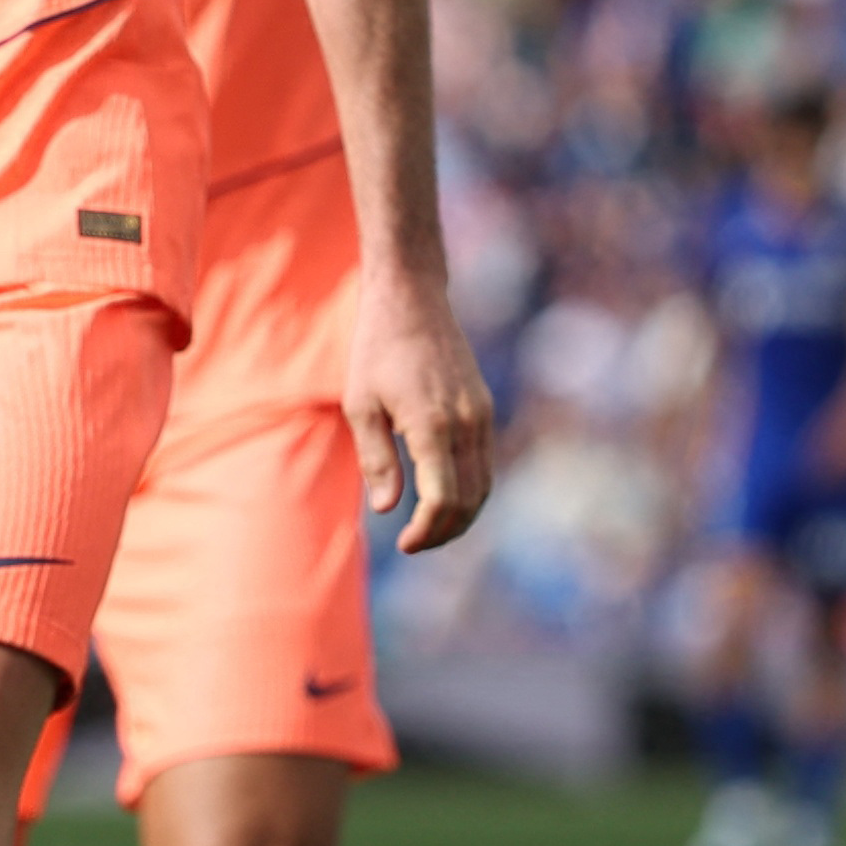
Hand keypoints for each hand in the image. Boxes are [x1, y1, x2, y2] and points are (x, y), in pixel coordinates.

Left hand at [341, 270, 495, 555]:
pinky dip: (470, 491)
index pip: (443, 500)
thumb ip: (376, 459)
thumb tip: (388, 509)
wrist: (411, 300)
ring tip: (428, 530)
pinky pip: (485, 463)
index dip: (426, 531)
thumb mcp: (360, 405)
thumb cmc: (376, 350)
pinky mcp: (483, 408)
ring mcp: (480, 415)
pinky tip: (444, 499)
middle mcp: (466, 423)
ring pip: (483, 485)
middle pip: (469, 501)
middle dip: (444, 532)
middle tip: (414, 544)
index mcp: (433, 425)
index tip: (403, 544)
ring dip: (461, 516)